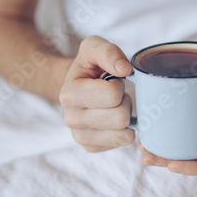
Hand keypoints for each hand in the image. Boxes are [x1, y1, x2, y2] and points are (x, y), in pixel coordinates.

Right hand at [60, 36, 134, 152]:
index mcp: (69, 94)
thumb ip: (108, 52)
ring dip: (127, 117)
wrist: (78, 86)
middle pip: (120, 117)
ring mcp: (81, 136)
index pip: (113, 95)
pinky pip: (122, 143)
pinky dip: (125, 130)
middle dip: (125, 102)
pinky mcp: (92, 147)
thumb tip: (124, 69)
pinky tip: (115, 120)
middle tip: (117, 95)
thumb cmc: (89, 67)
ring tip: (115, 106)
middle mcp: (71, 119)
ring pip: (124, 134)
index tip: (112, 80)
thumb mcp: (94, 48)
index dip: (119, 84)